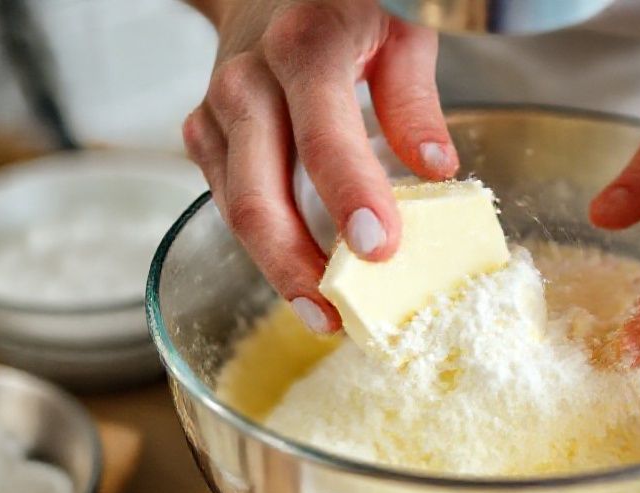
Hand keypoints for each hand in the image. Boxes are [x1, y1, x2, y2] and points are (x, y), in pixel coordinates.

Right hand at [182, 0, 456, 332]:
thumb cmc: (340, 17)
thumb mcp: (398, 38)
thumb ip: (416, 102)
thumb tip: (437, 170)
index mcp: (305, 47)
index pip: (324, 134)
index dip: (351, 195)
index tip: (382, 249)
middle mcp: (249, 80)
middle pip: (262, 193)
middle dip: (298, 264)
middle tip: (338, 316)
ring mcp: (216, 112)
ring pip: (237, 210)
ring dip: (279, 270)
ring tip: (323, 314)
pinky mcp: (202, 138)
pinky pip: (228, 204)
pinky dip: (264, 246)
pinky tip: (298, 276)